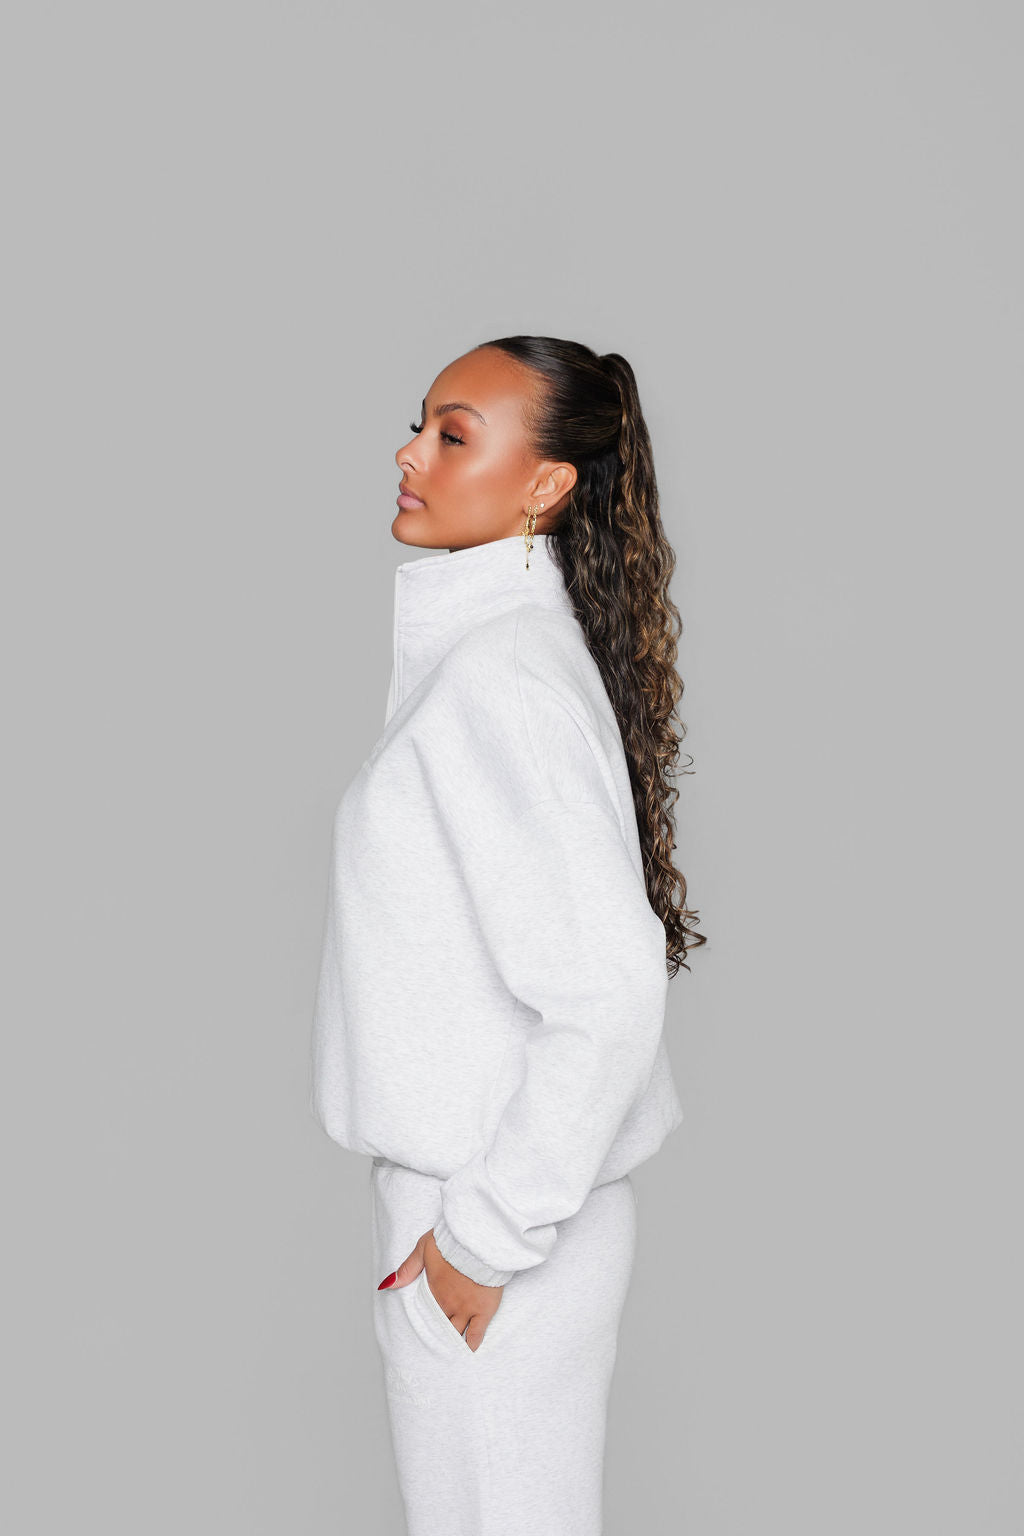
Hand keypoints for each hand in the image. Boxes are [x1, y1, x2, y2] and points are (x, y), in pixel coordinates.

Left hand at [378, 1228, 503, 1351]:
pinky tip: (469, 1351)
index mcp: (434, 1291)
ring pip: (456, 1331)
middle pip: (440, 1325)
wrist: (479, 1242)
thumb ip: (407, 1269)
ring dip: (451, 1341)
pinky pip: (477, 1332)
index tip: (420, 1331)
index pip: (425, 1313)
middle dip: (436, 1335)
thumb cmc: (451, 1242)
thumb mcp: (423, 1249)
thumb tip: (386, 1284)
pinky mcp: (484, 1309)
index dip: (424, 1322)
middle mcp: (449, 1304)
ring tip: (448, 1353)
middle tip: (433, 1347)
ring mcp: (467, 1309)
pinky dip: (472, 1343)